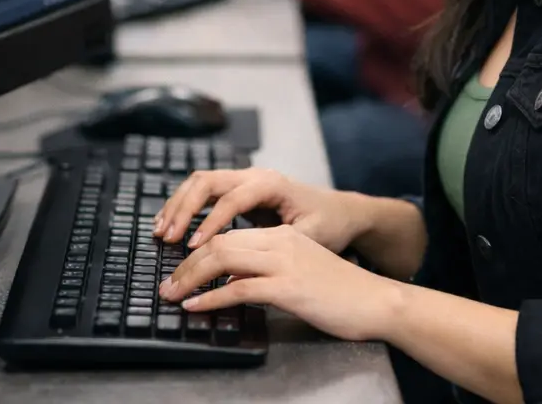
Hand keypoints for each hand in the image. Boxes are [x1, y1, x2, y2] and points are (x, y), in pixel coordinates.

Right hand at [154, 166, 364, 254]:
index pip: (233, 198)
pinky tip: (169, 225)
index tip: (193, 246)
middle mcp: (254, 176)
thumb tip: (250, 262)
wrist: (340, 211)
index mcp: (271, 184)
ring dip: (178, 205)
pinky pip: (203, 191)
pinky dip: (183, 205)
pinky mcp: (237, 190)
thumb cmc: (329, 224)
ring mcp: (244, 180)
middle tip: (168, 237)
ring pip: (200, 182)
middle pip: (208, 181)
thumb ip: (281, 244)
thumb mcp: (312, 237)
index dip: (211, 221)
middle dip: (184, 208)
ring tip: (160, 231)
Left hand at [158, 225, 400, 341]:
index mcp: (281, 235)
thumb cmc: (342, 291)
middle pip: (220, 242)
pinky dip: (212, 298)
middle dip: (185, 263)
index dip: (198, 248)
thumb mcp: (302, 269)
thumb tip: (234, 283)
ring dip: (190, 278)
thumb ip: (271, 268)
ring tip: (171, 294)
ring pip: (224, 259)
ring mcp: (284, 263)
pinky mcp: (289, 287)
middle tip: (165, 284)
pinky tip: (195, 307)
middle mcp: (279, 241)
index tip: (178, 267)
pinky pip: (240, 289)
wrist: (377, 300)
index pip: (229, 233)